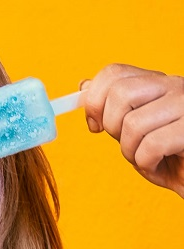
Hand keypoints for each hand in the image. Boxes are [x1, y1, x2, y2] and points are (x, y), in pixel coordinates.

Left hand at [80, 64, 183, 197]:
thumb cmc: (168, 155)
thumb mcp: (136, 129)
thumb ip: (114, 108)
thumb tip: (85, 85)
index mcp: (158, 83)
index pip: (115, 73)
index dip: (94, 100)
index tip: (94, 125)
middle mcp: (175, 86)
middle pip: (120, 93)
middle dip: (112, 126)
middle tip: (125, 143)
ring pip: (133, 123)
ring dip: (130, 151)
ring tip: (145, 158)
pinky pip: (152, 145)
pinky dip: (146, 162)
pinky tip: (157, 164)